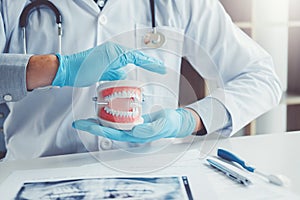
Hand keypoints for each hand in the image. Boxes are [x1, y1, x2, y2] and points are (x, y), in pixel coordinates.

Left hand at [52, 42, 164, 86]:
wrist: (69, 71)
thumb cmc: (83, 67)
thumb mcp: (106, 65)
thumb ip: (120, 67)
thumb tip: (129, 76)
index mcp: (116, 51)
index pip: (138, 57)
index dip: (151, 63)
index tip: (161, 69)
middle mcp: (114, 55)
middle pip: (136, 60)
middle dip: (148, 65)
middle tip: (159, 70)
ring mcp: (110, 62)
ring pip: (129, 67)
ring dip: (138, 72)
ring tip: (148, 77)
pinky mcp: (106, 69)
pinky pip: (121, 73)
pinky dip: (126, 78)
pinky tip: (128, 84)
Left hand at [72, 108, 196, 142]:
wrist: (175, 121)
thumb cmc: (169, 125)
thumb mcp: (161, 126)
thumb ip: (150, 130)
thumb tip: (134, 131)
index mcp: (134, 135)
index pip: (111, 133)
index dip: (96, 129)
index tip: (84, 125)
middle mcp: (129, 130)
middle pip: (107, 128)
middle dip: (93, 124)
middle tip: (80, 120)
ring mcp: (131, 124)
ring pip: (111, 122)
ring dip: (99, 118)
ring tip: (89, 112)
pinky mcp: (133, 117)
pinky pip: (119, 115)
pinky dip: (110, 110)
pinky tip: (106, 105)